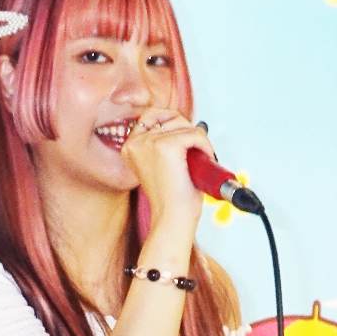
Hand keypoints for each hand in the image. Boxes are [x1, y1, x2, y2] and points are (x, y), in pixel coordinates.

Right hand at [120, 111, 217, 231]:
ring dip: (198, 141)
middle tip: (195, 154)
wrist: (173, 221)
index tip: (185, 139)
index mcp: (130, 147)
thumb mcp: (163, 165)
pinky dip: (206, 147)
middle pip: (170, 116)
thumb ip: (165, 142)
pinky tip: (204, 162)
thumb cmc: (172, 200)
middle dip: (188, 132)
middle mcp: (136, 142)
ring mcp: (149, 142)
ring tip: (198, 163)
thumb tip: (182, 124)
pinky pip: (196, 134)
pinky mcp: (166, 146)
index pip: (152, 114)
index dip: (173, 123)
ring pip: (184, 124)